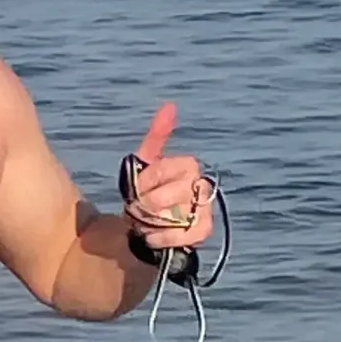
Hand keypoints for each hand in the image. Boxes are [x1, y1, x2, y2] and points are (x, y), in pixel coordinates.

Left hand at [124, 103, 215, 251]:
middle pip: (177, 191)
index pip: (173, 167)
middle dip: (150, 202)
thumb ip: (156, 138)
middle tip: (138, 208)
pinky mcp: (204, 231)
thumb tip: (170, 105)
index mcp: (188, 165)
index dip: (149, 179)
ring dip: (154, 220)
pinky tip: (152, 235)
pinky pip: (187, 233)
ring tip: (144, 222)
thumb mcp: (145, 164)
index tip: (135, 189)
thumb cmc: (145, 192)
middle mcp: (202, 185)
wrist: (141, 228)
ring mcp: (205, 209)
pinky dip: (164, 236)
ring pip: (179, 213)